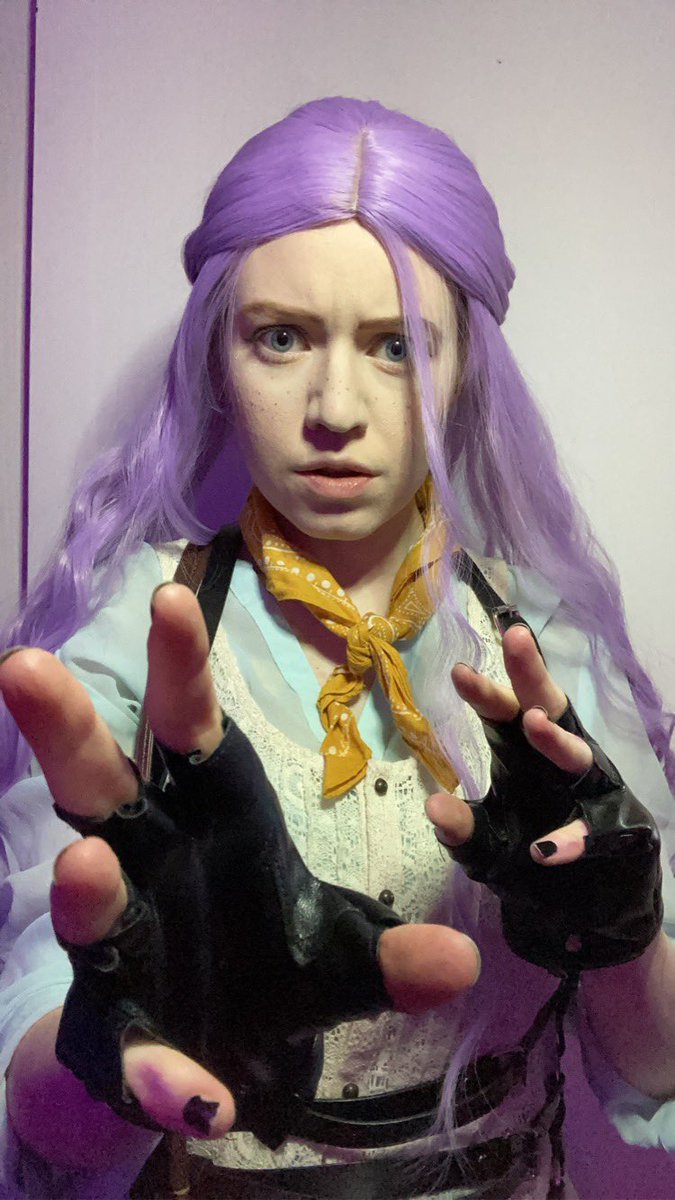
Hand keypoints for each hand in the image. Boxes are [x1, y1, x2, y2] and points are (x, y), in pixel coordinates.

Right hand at [0, 585, 478, 1145]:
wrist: (219, 1061)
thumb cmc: (270, 969)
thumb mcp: (343, 959)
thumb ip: (394, 958)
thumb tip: (461, 960)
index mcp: (206, 818)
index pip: (190, 729)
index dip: (181, 666)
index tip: (174, 596)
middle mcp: (146, 863)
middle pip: (97, 784)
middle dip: (65, 727)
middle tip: (26, 666)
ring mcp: (119, 942)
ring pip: (86, 902)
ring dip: (83, 889)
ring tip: (85, 870)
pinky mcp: (115, 1026)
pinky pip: (126, 1045)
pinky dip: (154, 1066)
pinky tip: (187, 1089)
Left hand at [426, 623, 661, 974]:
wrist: (581, 919)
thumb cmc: (528, 865)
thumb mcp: (484, 849)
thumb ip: (460, 829)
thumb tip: (434, 805)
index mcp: (526, 757)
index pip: (506, 714)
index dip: (486, 692)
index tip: (459, 672)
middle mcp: (561, 765)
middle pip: (550, 709)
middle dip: (532, 674)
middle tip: (513, 638)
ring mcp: (594, 795)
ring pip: (581, 757)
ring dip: (557, 741)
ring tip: (534, 723)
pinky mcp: (622, 833)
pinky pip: (600, 829)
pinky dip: (575, 837)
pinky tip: (550, 849)